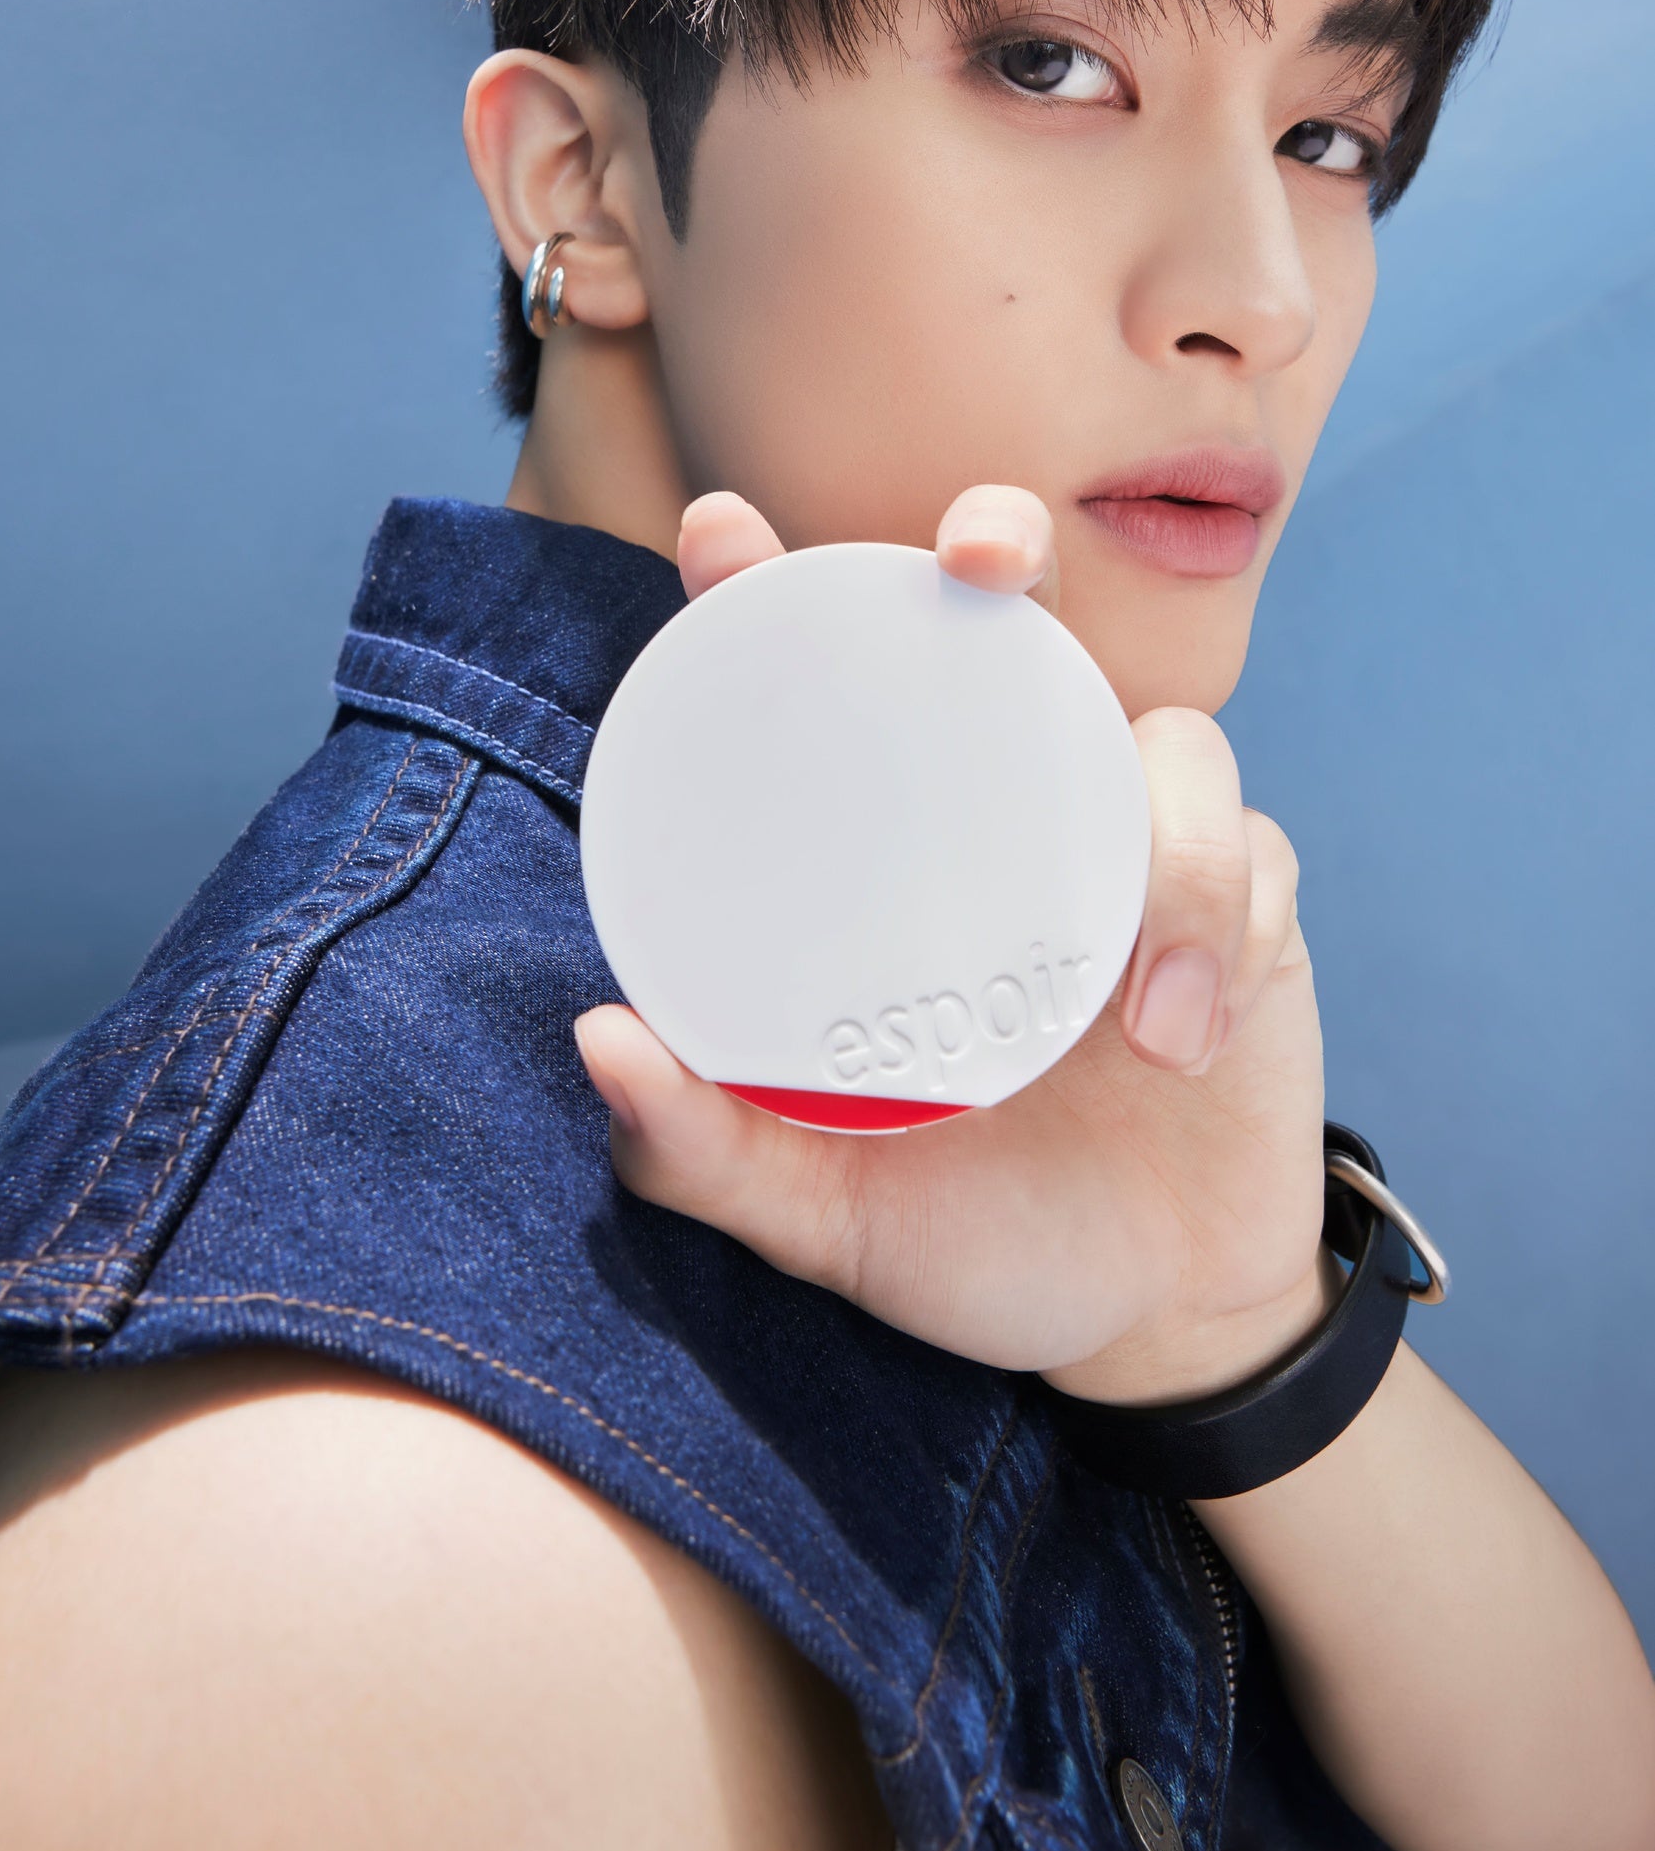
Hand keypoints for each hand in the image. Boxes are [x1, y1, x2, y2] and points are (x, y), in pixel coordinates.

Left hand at [576, 485, 1332, 1403]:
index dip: (771, 588)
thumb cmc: (968, 1233)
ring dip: (1164, 852)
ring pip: (1165, 737)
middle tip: (979, 563)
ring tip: (1130, 1028)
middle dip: (999, 546)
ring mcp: (1136, 845)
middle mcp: (1011, 816)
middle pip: (1012, 622)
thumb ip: (702, 1147)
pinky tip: (1185, 1041)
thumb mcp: (818, 1208)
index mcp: (894, 860)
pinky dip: (1221, 932)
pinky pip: (1253, 854)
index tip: (716, 529)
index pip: (826, 689)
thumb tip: (597, 1040)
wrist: (1151, 1321)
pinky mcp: (1249, 900)